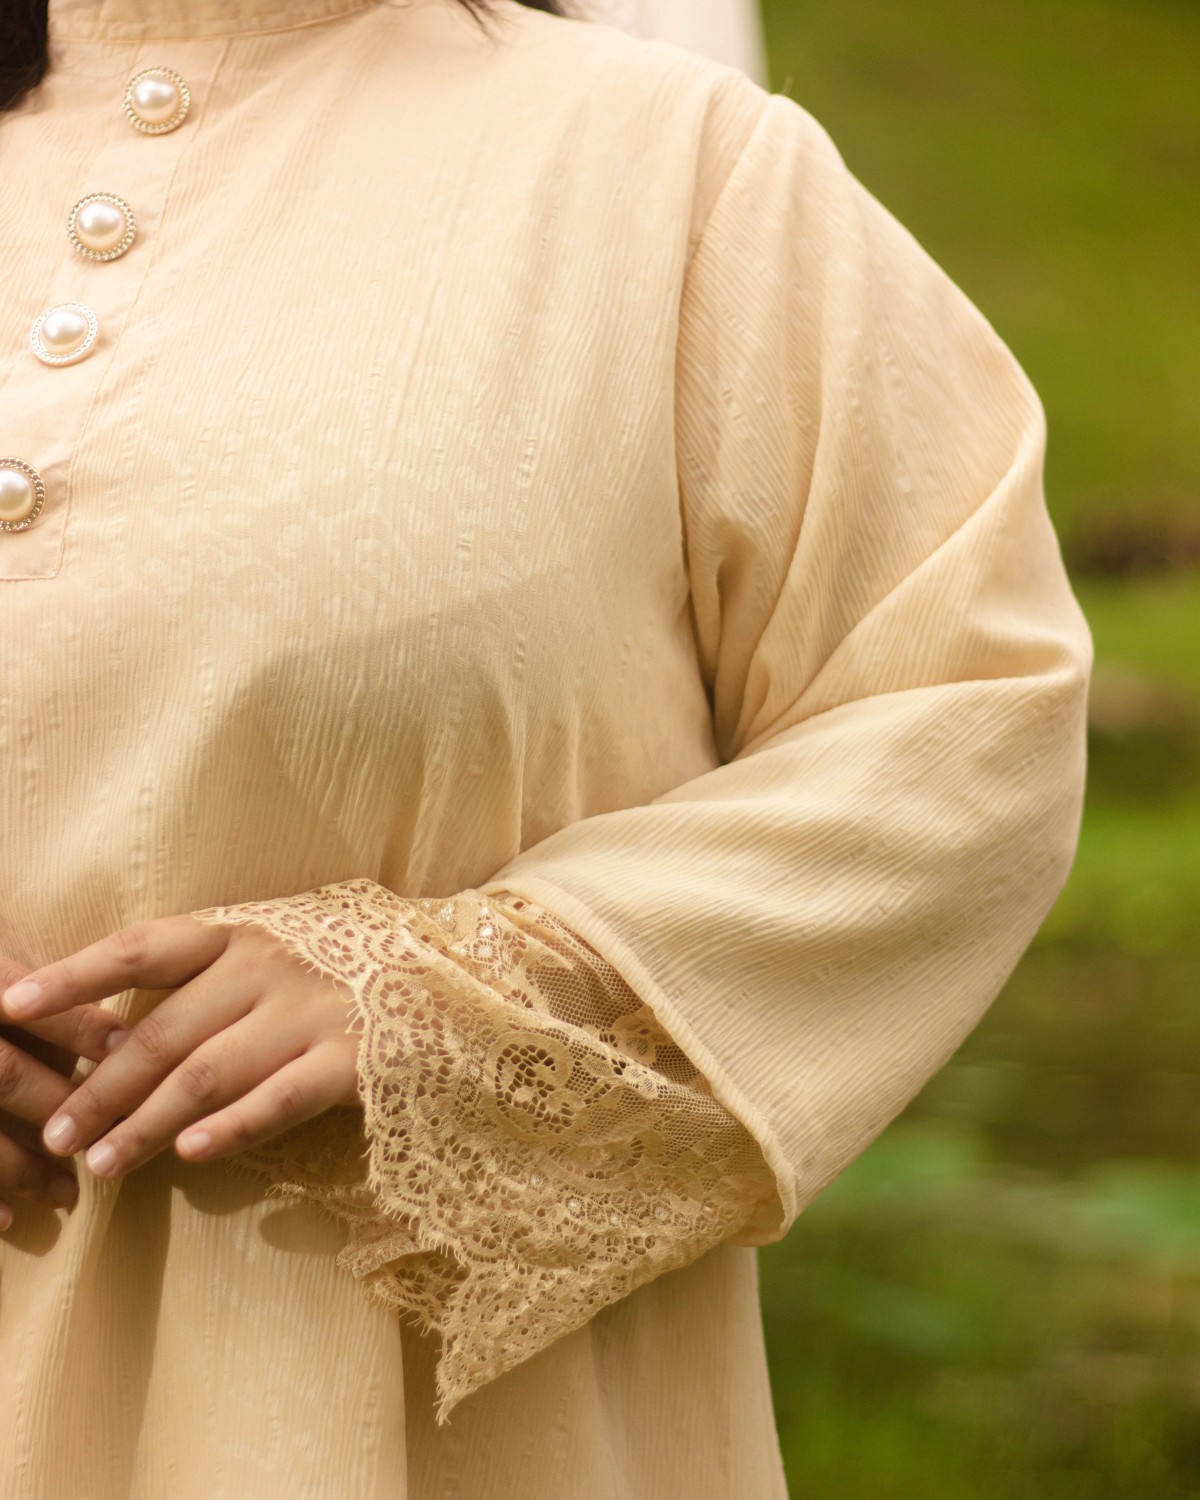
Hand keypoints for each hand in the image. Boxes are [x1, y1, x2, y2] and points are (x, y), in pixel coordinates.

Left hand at [0, 917, 361, 1184]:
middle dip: (100, 1088)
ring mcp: (309, 1014)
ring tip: (101, 1165)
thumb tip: (114, 1027)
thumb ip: (206, 975)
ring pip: (207, 1075)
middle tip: (56, 1134)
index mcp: (240, 932)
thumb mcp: (274, 941)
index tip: (10, 1007)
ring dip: (147, 1123)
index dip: (72, 977)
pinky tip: (193, 1156)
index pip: (139, 950)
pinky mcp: (350, 1062)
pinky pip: (279, 1100)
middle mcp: (266, 967)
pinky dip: (233, 1128)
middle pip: (162, 1032)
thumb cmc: (345, 957)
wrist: (450, 965)